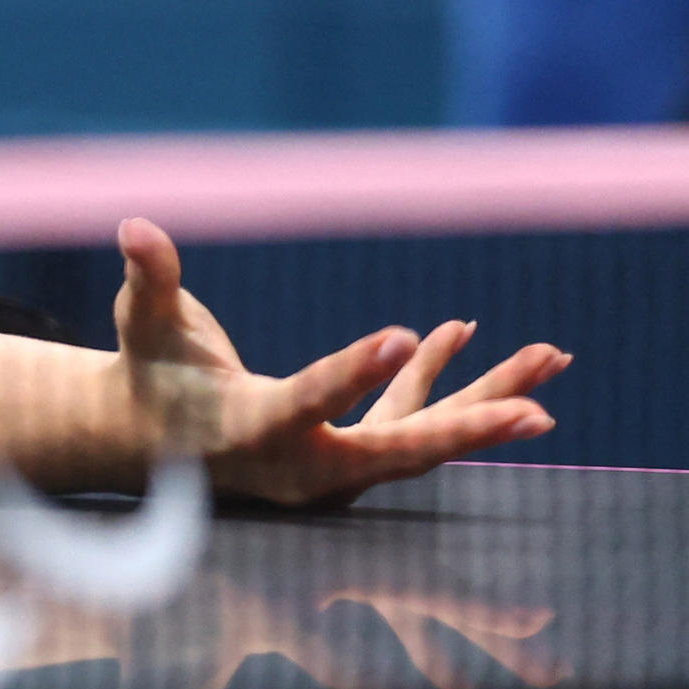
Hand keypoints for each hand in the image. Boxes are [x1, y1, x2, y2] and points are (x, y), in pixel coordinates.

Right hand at [110, 217, 567, 508]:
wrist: (152, 440)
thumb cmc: (148, 372)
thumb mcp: (146, 325)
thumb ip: (151, 279)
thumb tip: (134, 224)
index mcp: (250, 431)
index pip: (308, 404)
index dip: (354, 372)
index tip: (404, 335)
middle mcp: (302, 464)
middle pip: (396, 450)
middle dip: (467, 430)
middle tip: (534, 411)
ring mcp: (334, 464)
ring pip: (423, 435)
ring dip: (488, 397)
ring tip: (553, 356)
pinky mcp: (347, 451)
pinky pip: (409, 418)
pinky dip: (443, 381)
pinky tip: (462, 332)